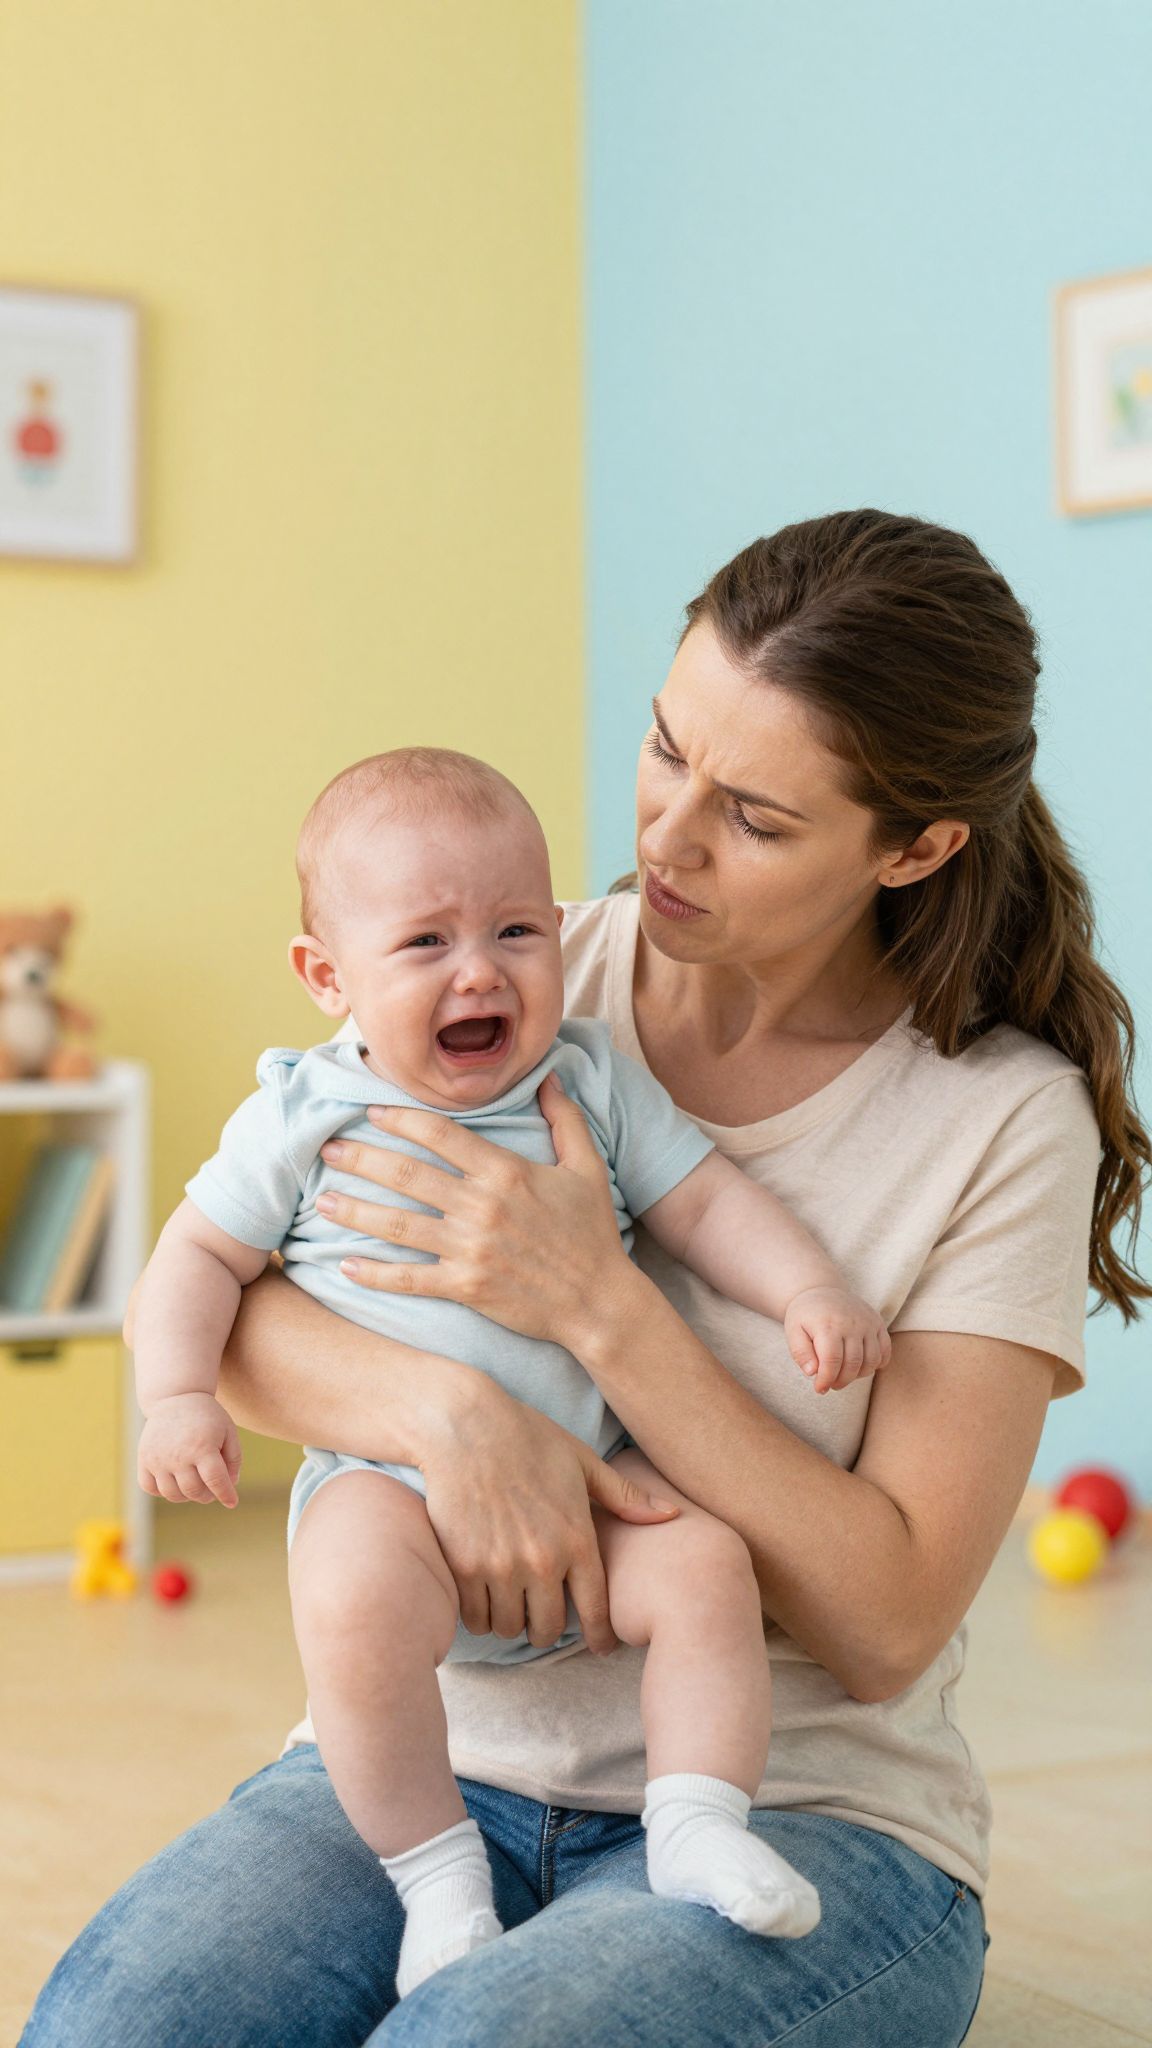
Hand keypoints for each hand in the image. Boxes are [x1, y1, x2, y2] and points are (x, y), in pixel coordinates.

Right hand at [137, 1392, 241, 1506]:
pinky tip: (174, 1481)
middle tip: (212, 1490)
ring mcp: (158, 1458)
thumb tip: (231, 1485)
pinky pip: (150, 1487)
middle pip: (194, 1491)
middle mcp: (178, 1455)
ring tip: (195, 1485)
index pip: (216, 1481)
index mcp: (202, 1447)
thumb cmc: (207, 1416)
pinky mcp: (144, 1459)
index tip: (232, 1502)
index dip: (226, 1494)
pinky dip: (162, 1491)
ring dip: (186, 1496)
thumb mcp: (228, 1431)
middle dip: (207, 1495)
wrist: (176, 1397)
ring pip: (172, 1494)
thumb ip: (234, 1459)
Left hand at [314, 1073, 633, 1351]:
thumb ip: (565, 1118)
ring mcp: (470, 1249)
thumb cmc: (593, 1233)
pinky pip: (410, 1279)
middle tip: (327, 1149)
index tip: (369, 1112)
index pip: (440, 1134)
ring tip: (322, 1200)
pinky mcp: (466, 1287)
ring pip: (399, 1225)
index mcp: (505, 1171)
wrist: (598, 1301)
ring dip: (356, 1211)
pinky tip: (345, 1265)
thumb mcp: (587, 1166)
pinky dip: (375, 1274)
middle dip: (361, 1159)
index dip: (400, 1120)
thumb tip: (549, 1075)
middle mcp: (481, 1206)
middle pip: (407, 1175)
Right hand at [421, 1382, 679, 1652]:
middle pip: (549, 1629)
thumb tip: (672, 1515)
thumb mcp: (582, 1462)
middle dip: (549, 1629)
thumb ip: (625, 1498)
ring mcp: (500, 1566)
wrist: (464, 1425)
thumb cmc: (527, 1437)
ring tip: (512, 1606)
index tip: (600, 1646)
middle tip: (544, 1619)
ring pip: (510, 1628)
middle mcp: (541, 1560)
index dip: (600, 1636)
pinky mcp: (464, 1566)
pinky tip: (484, 1599)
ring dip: (512, 1622)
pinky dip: (480, 1615)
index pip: (596, 1610)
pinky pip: (475, 1616)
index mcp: (577, 1538)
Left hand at [784, 1287, 891, 1395]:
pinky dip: (877, 1363)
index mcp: (828, 1324)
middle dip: (841, 1381)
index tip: (819, 1389)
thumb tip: (812, 1373)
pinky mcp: (878, 1322)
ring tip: (843, 1375)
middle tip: (831, 1384)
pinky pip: (885, 1350)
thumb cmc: (806, 1315)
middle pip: (853, 1364)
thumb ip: (800, 1353)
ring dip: (858, 1375)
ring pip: (872, 1360)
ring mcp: (867, 1322)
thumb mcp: (793, 1331)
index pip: (831, 1361)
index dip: (826, 1380)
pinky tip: (861, 1366)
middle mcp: (851, 1322)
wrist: (821, 1290)